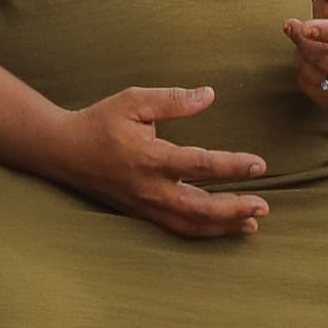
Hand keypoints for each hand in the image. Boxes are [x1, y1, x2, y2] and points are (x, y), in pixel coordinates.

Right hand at [46, 85, 270, 239]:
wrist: (63, 151)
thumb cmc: (100, 122)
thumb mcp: (134, 100)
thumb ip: (173, 100)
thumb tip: (209, 95)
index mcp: (150, 158)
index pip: (200, 165)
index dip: (232, 166)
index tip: (260, 164)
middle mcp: (150, 188)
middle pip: (200, 208)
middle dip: (234, 209)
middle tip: (264, 207)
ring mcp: (145, 206)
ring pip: (190, 225)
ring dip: (223, 226)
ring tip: (251, 224)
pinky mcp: (141, 214)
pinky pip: (176, 230)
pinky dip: (203, 232)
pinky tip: (222, 227)